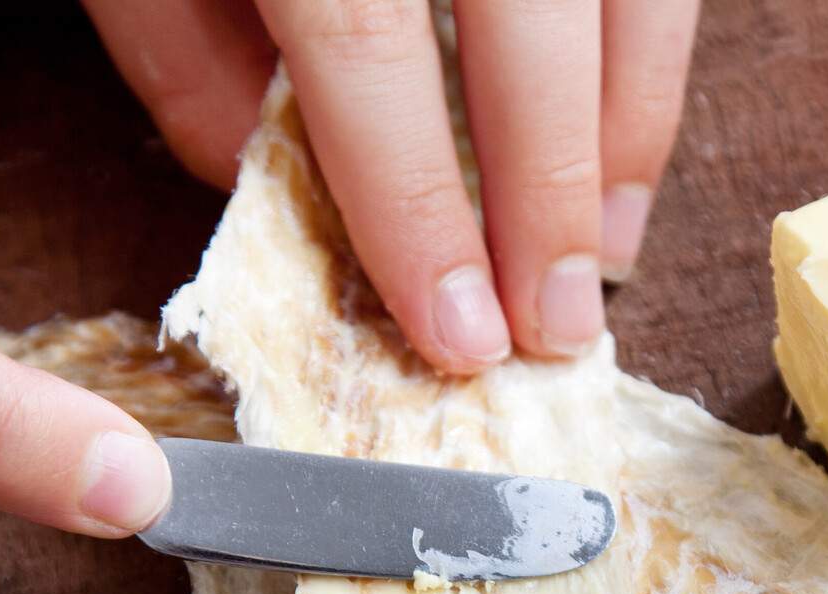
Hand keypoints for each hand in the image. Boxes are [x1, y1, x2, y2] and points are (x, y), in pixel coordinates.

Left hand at [83, 0, 700, 373]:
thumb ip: (176, 47)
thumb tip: (266, 192)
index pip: (369, 49)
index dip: (419, 204)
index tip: (457, 330)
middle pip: (532, 28)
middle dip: (555, 197)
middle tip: (561, 325)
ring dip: (630, 132)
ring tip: (611, 251)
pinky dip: (652, 53)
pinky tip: (627, 134)